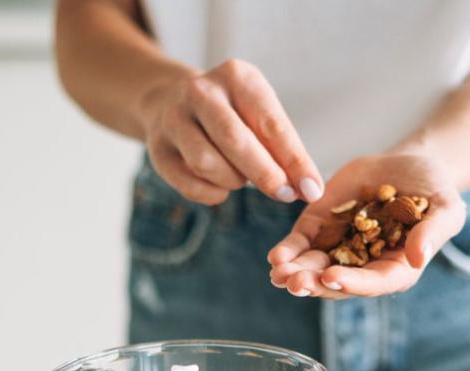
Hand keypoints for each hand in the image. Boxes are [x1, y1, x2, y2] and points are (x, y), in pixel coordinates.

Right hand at [138, 59, 322, 205]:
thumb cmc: (232, 114)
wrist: (171, 100)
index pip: (271, 123)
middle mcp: (201, 91)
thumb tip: (308, 190)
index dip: (294, 161)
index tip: (312, 191)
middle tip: (285, 195)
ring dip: (232, 181)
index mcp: (236, 76)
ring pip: (206, 163)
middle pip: (235, 141)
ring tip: (240, 178)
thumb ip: (283, 149)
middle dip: (265, 174)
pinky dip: (211, 194)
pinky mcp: (157, 147)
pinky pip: (188, 183)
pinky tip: (220, 188)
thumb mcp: (260, 115)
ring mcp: (174, 117)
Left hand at [267, 151, 465, 298]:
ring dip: (295, 273)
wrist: (409, 165)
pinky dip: (288, 251)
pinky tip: (275, 257)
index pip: (374, 282)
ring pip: (314, 267)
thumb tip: (418, 257)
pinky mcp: (321, 228)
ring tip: (278, 272)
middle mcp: (364, 265)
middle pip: (337, 282)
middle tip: (295, 282)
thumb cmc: (434, 192)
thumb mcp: (445, 209)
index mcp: (395, 268)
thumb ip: (433, 233)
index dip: (352, 282)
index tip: (332, 277)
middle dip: (314, 283)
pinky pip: (302, 244)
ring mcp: (339, 248)